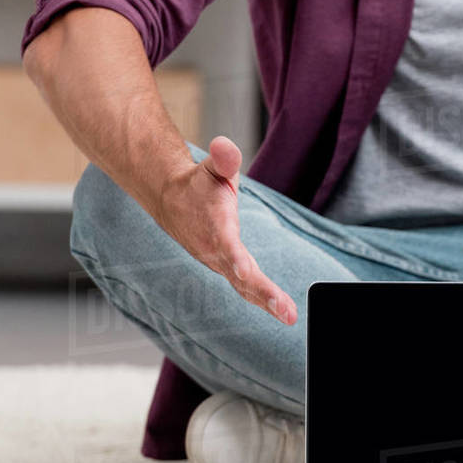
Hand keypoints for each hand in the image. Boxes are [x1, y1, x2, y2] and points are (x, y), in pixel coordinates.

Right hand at [152, 136, 297, 323]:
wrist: (171, 202)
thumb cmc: (199, 185)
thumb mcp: (212, 168)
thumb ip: (222, 159)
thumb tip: (225, 146)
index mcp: (215, 228)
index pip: (227, 246)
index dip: (236, 260)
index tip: (246, 273)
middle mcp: (216, 252)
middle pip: (241, 277)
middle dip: (264, 295)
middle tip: (288, 313)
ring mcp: (220, 263)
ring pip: (245, 287)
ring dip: (268, 303)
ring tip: (290, 317)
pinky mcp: (227, 268)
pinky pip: (247, 287)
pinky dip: (264, 300)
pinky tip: (283, 311)